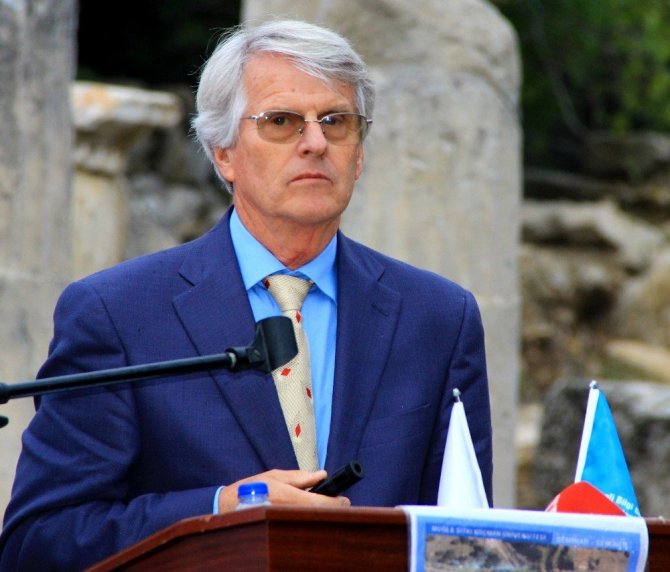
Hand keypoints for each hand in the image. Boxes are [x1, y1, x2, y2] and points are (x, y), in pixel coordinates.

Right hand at [217, 469, 350, 512]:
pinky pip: (302, 522)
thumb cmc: (253, 488)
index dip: (336, 503)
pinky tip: (309, 510)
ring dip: (321, 512)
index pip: (320, 503)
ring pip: (311, 519)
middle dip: (331, 508)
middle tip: (338, 502)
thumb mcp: (276, 475)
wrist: (231, 506)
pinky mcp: (282, 526)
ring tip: (324, 504)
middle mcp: (289, 511)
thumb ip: (300, 477)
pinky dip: (310, 516)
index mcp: (289, 497)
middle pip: (319, 514)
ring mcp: (285, 520)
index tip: (344, 499)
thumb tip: (321, 475)